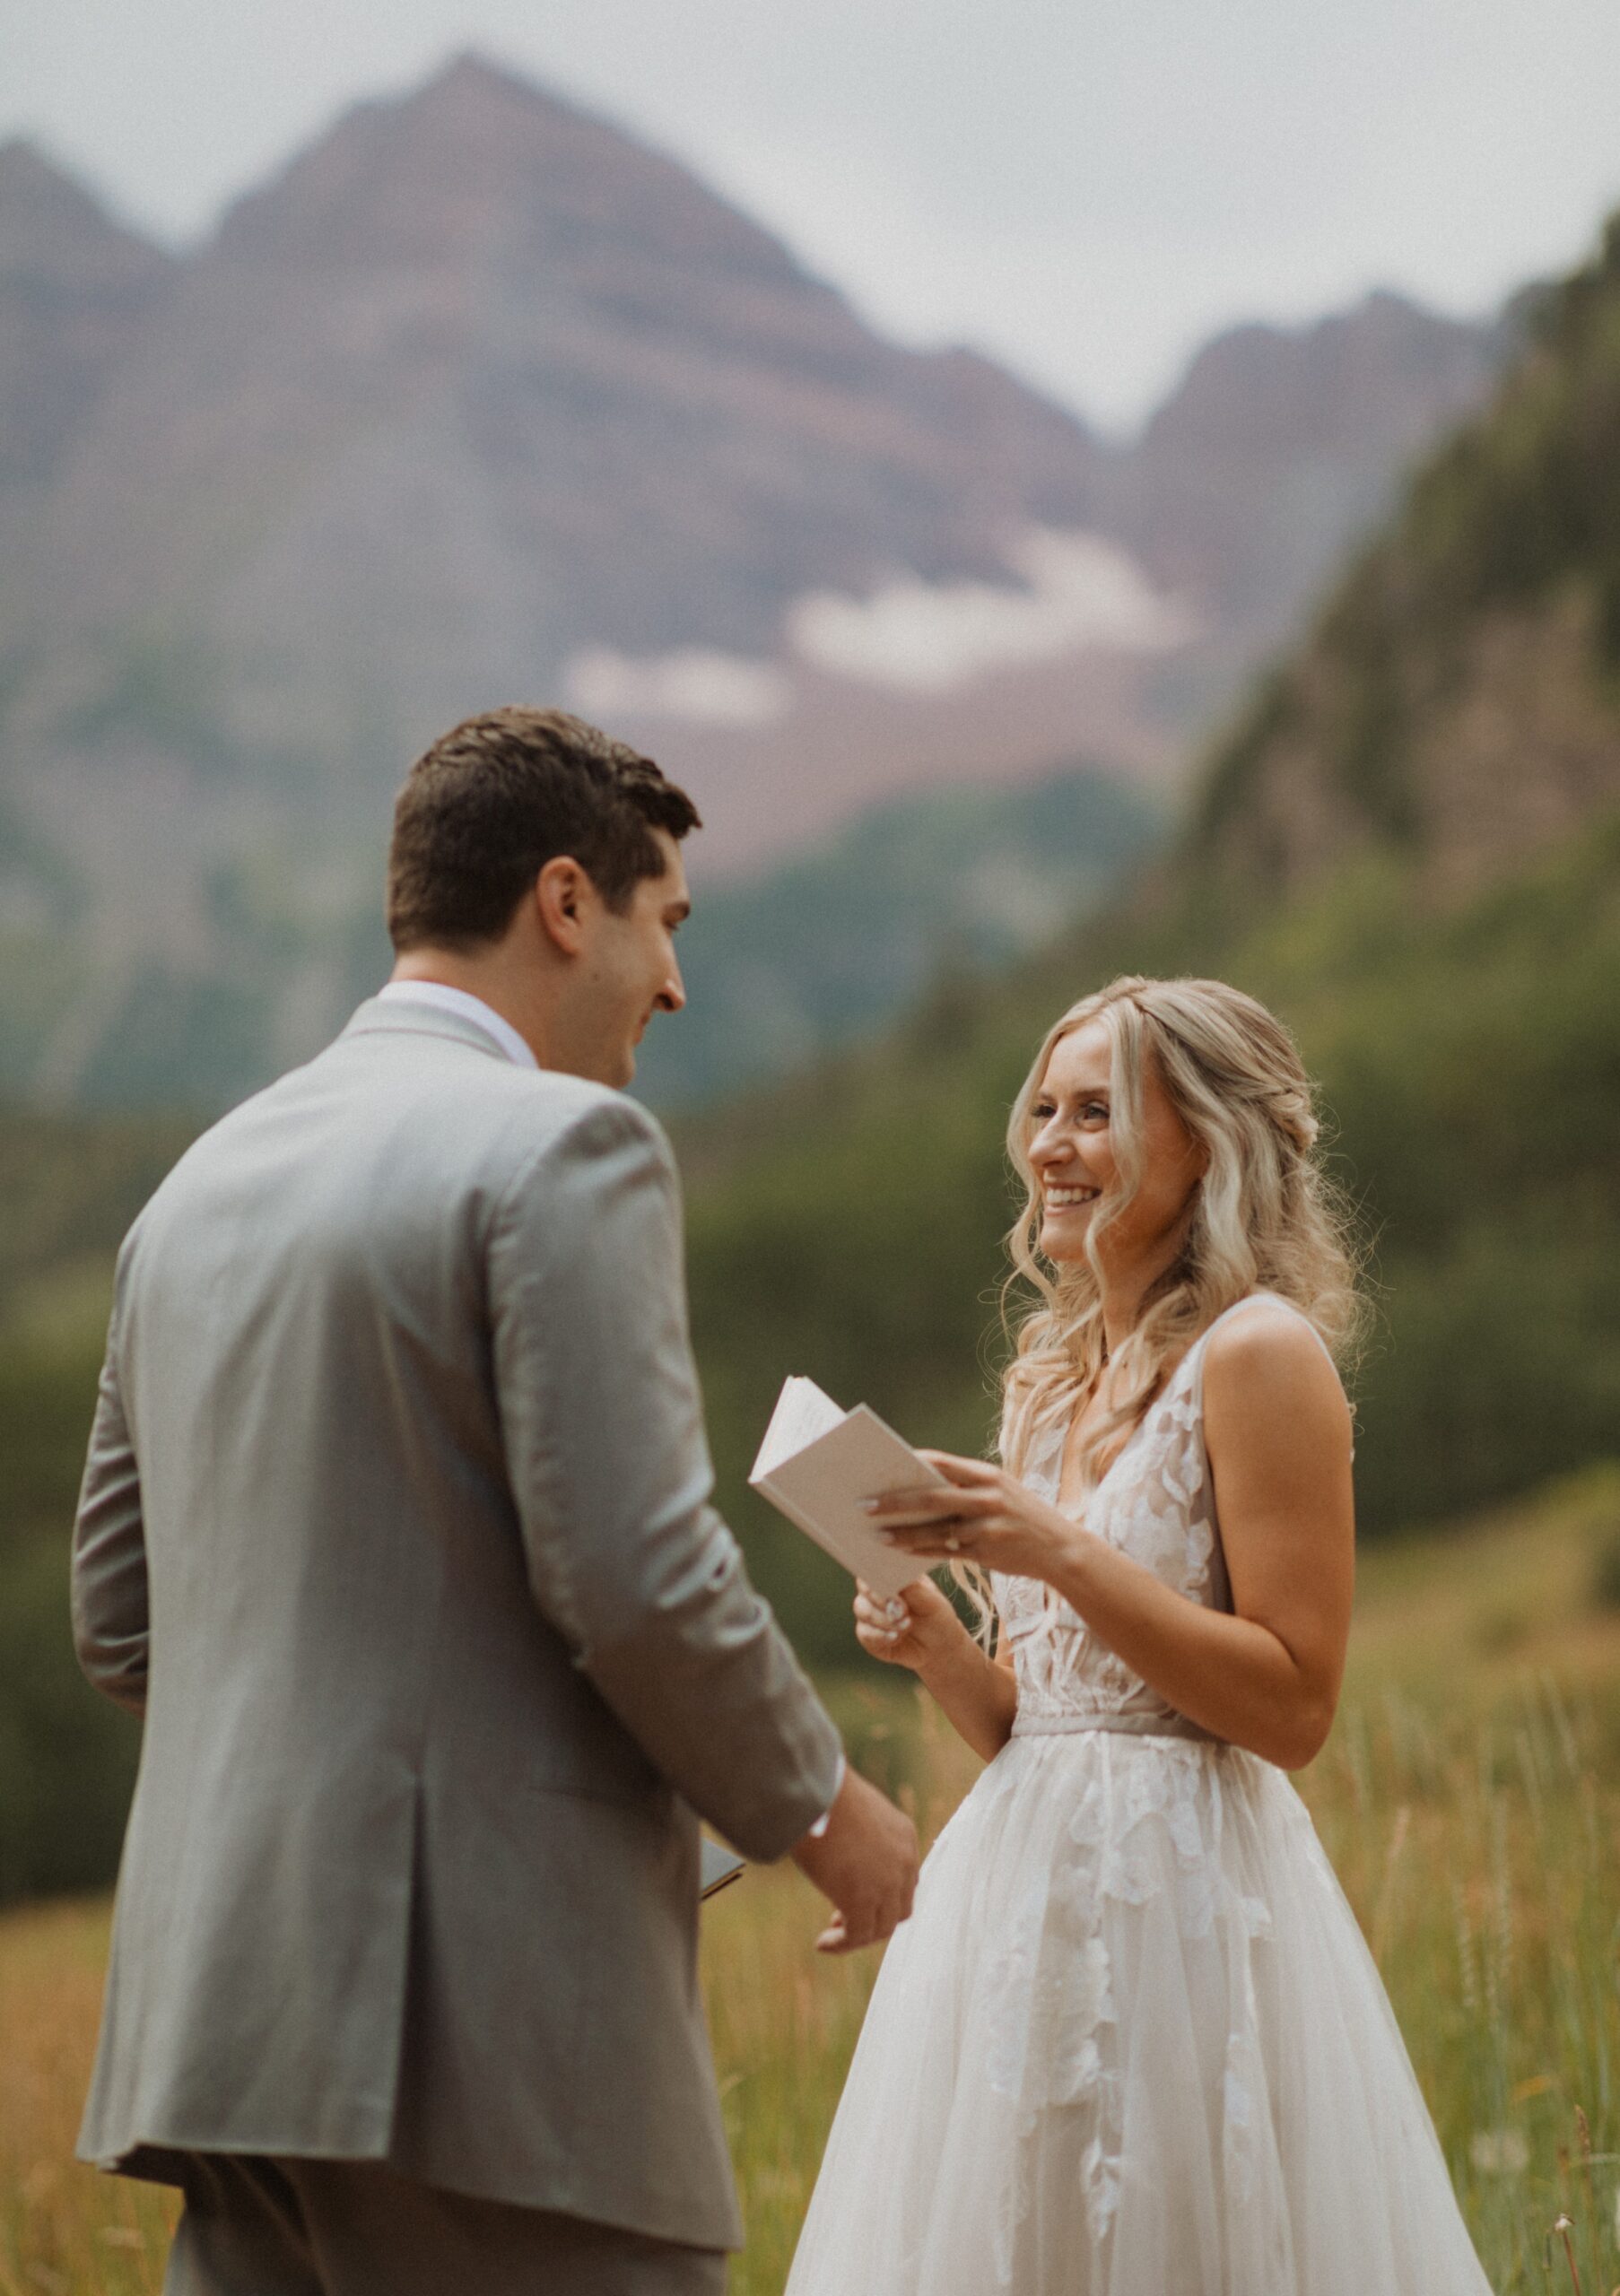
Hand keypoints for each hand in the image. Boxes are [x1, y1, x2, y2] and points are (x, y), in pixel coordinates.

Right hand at [791, 1765, 918, 1954]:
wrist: (816, 1791)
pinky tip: (821, 1943)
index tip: (854, 1896)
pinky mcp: (862, 1900)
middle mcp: (903, 1862)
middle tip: (842, 1917)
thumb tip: (840, 1848)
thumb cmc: (825, 1792)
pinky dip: (841, 1944)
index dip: (884, 1895)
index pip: (905, 1879)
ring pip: (882, 1927)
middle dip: (874, 1917)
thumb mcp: (855, 1811)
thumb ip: (859, 1834)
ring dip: (858, 1935)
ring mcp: (887, 1884)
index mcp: (904, 1836)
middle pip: (899, 1907)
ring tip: (831, 1936)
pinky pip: (857, 1936)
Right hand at [852, 1573, 964, 1672]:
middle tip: (904, 1611)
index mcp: (891, 1576)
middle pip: (864, 1589)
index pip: (874, 1567)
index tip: (897, 1592)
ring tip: (907, 1625)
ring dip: (884, 1620)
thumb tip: (894, 1575)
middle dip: (883, 1601)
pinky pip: (864, 1633)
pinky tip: (897, 1637)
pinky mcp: (868, 1636)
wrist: (939, 1649)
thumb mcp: (931, 1601)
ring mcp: (870, 1613)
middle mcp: (876, 1592)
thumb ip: (912, 1588)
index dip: (879, 1578)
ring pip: (861, 1609)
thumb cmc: (936, 1617)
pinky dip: (880, 1636)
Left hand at [866, 1450, 1079, 1581]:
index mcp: (987, 1475)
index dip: (908, 1462)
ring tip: (876, 1535)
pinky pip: (945, 1552)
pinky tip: (901, 1552)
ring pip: (934, 1529)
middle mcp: (987, 1497)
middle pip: (930, 1496)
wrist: (1061, 1549)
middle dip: (894, 1501)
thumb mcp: (1000, 1491)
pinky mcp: (985, 1553)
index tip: (880, 1463)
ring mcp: (987, 1526)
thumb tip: (917, 1489)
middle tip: (864, 1504)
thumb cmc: (1021, 1515)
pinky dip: (921, 1551)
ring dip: (903, 1533)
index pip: (941, 1462)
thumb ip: (965, 1488)